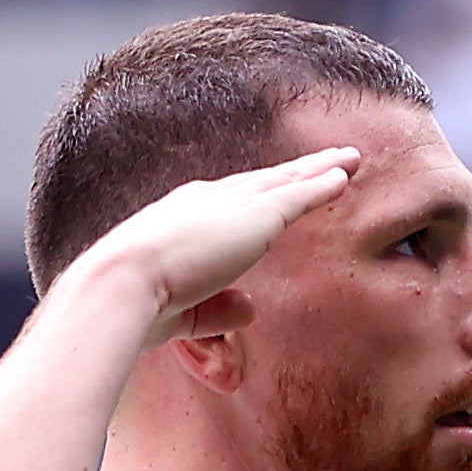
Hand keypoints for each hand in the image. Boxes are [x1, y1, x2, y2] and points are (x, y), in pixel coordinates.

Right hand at [73, 146, 361, 346]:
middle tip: (323, 161)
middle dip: (292, 173)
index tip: (271, 190)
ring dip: (318, 169)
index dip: (252, 197)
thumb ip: (218, 309)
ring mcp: (232, 205)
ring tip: (347, 159)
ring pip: (285, 181)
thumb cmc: (135, 303)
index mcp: (179, 221)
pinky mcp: (257, 215)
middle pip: (261, 182)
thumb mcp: (183, 311)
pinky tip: (345, 176)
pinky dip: (323, 184)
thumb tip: (251, 309)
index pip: (225, 204)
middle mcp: (206, 202)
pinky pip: (299, 195)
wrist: (123, 282)